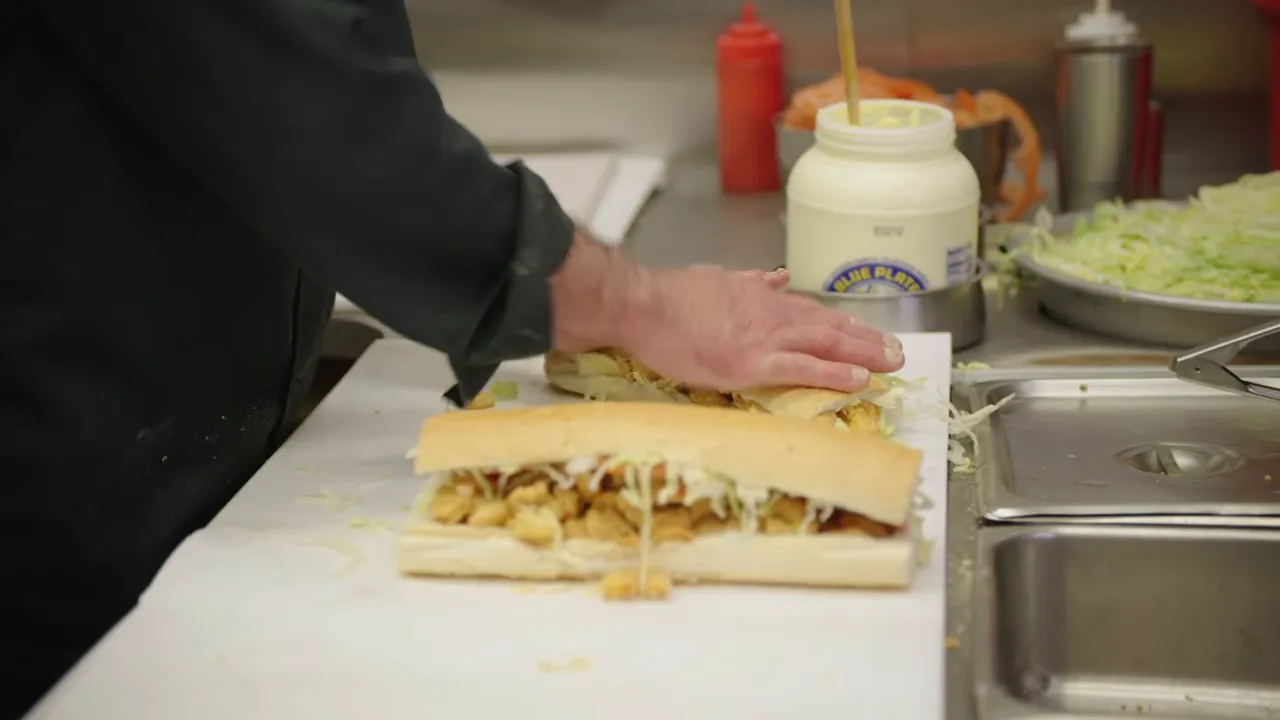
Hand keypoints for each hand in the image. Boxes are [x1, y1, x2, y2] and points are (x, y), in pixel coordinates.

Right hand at [619, 266, 903, 391]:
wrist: (646, 305)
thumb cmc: (671, 296)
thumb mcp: (717, 278)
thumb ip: (750, 281)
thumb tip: (776, 277)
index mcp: (761, 297)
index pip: (811, 311)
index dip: (842, 323)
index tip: (866, 332)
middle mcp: (772, 314)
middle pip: (829, 326)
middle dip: (866, 339)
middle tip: (897, 351)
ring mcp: (765, 338)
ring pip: (826, 343)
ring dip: (863, 353)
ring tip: (891, 364)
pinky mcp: (752, 363)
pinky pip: (803, 368)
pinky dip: (833, 373)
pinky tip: (859, 379)